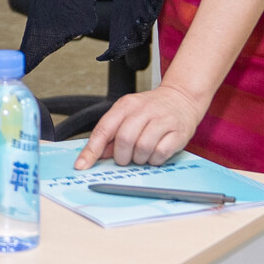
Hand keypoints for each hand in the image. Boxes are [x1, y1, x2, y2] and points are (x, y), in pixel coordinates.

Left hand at [74, 83, 207, 168]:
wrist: (182, 98)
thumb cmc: (152, 109)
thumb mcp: (128, 115)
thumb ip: (111, 134)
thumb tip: (96, 155)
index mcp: (126, 105)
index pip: (104, 129)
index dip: (91, 150)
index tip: (82, 165)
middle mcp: (143, 110)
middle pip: (124, 139)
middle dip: (121, 156)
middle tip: (126, 158)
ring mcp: (162, 120)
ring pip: (142, 148)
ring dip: (139, 159)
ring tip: (142, 155)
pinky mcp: (178, 132)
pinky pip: (160, 153)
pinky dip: (154, 160)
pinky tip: (155, 154)